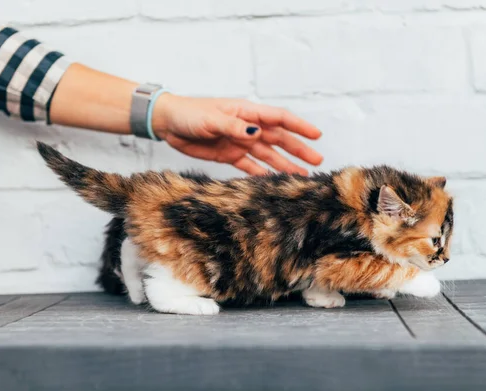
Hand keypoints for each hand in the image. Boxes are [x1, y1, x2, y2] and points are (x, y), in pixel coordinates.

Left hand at [152, 94, 322, 175]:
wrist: (168, 124)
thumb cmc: (189, 114)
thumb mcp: (211, 119)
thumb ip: (234, 127)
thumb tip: (256, 133)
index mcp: (247, 113)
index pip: (279, 118)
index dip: (298, 126)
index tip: (316, 135)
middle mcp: (248, 127)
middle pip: (279, 139)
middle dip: (298, 149)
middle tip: (316, 162)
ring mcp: (240, 142)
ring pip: (268, 155)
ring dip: (284, 165)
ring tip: (301, 176)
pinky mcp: (230, 155)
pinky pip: (251, 166)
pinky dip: (262, 173)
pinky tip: (274, 182)